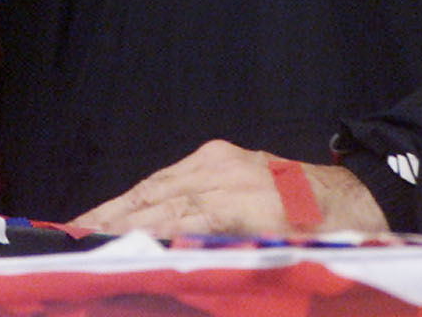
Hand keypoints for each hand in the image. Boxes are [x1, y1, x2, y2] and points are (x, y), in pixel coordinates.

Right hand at [69, 140, 389, 237]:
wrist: (351, 199)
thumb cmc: (320, 242)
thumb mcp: (283, 263)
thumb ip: (229, 264)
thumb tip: (178, 268)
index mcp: (247, 203)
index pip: (178, 220)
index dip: (138, 236)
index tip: (101, 250)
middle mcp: (228, 172)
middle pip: (158, 199)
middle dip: (112, 221)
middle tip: (70, 241)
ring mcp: (220, 158)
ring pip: (156, 185)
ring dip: (117, 207)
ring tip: (79, 228)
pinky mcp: (217, 153)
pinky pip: (168, 177)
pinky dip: (138, 195)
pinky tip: (114, 211)